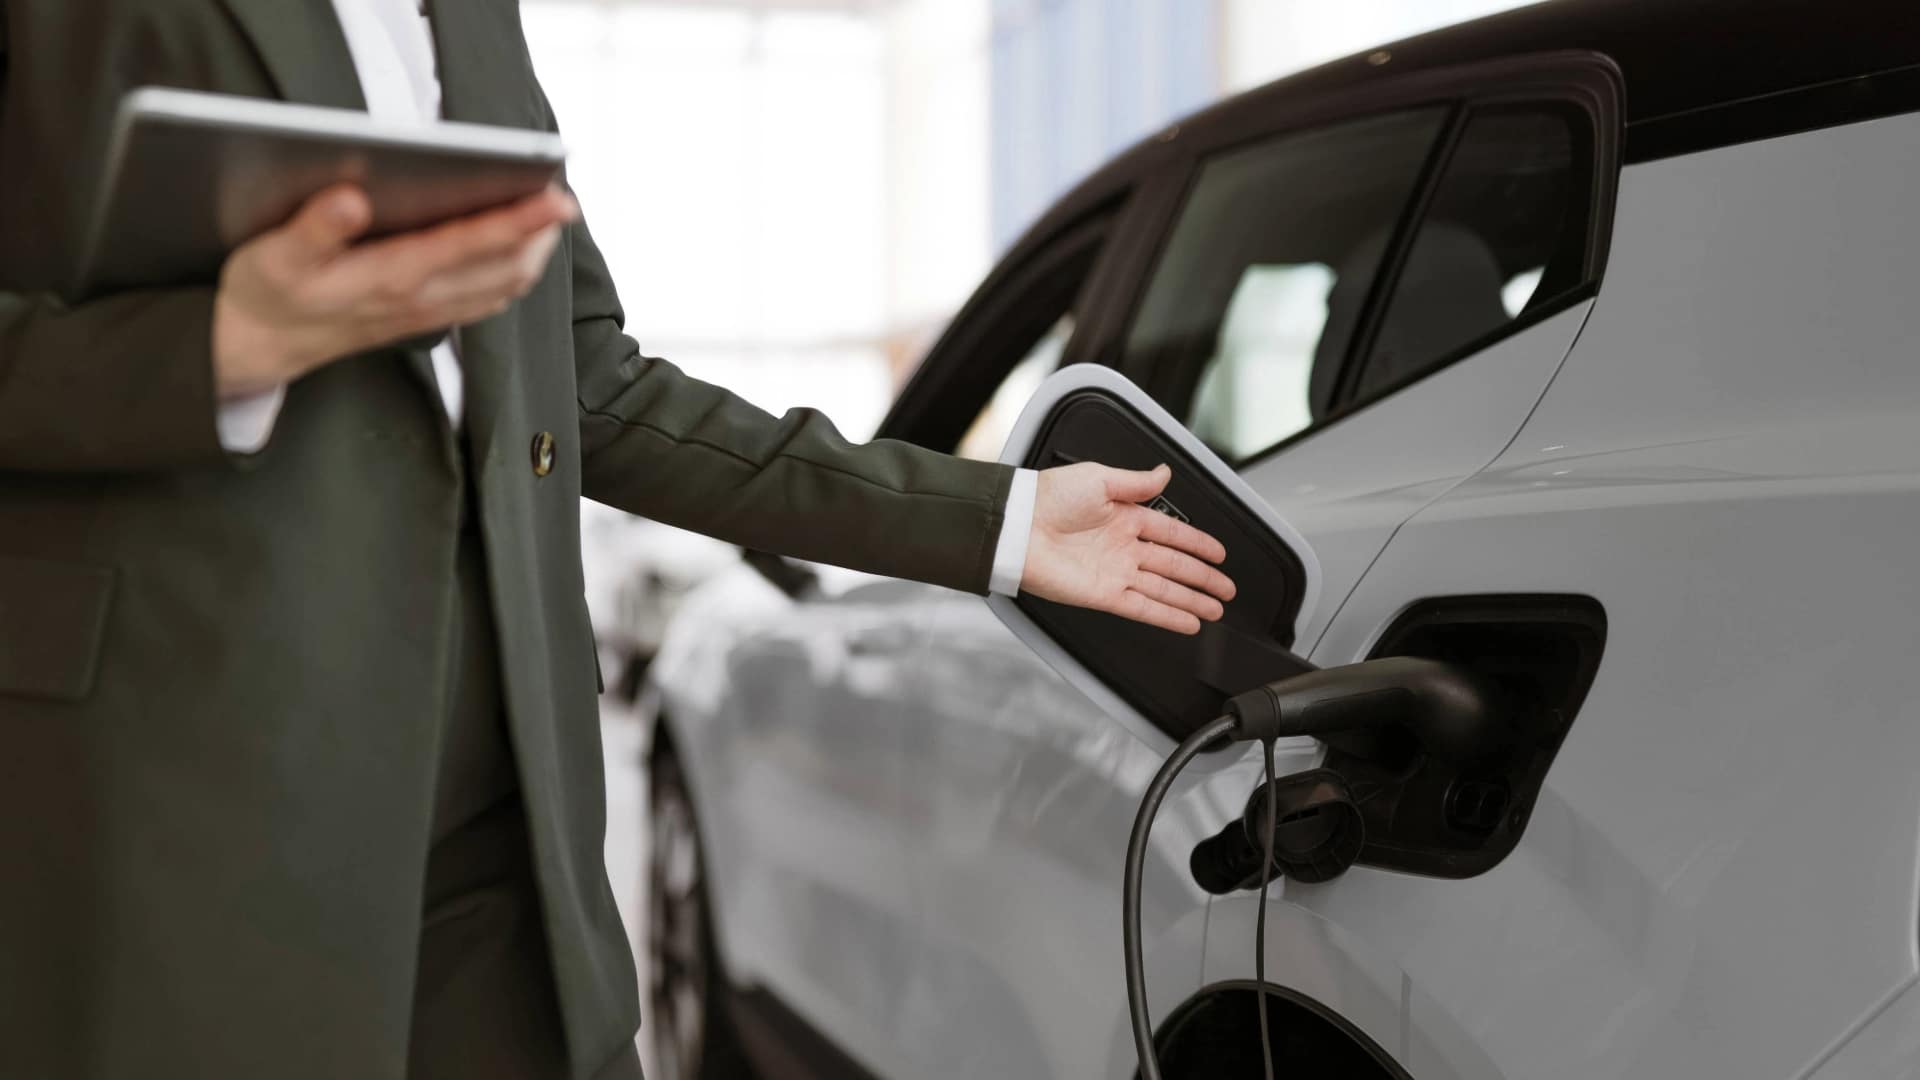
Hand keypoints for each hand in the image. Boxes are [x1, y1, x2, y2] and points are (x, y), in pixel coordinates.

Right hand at [211, 183, 579, 398]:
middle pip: (505, 267)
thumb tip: (350, 199)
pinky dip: (514, 273)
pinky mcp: (426, 318)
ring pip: (505, 286)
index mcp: (390, 277)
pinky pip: (489, 299)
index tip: (554, 199)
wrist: (258, 348)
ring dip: (533, 252)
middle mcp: (420, 298)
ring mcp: (428, 312)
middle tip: (561, 195)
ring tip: (549, 216)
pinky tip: (520, 250)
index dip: (517, 221)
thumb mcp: (274, 256)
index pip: (470, 244)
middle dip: (540, 233)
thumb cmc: (267, 293)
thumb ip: (314, 229)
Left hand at [1021, 462, 1236, 634]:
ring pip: (1164, 590)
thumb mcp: (1098, 477)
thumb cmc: (1046, 497)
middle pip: (1174, 566)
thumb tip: (1164, 472)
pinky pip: (1143, 609)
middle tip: (1226, 590)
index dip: (1198, 544)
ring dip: (1191, 601)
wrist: (1017, 527)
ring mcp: (1115, 573)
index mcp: (1124, 516)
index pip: (1172, 533)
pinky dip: (1167, 617)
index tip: (1219, 554)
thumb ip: (1136, 482)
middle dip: (1203, 579)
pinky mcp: (1104, 595)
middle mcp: (1123, 547)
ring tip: (1215, 611)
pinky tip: (1187, 623)